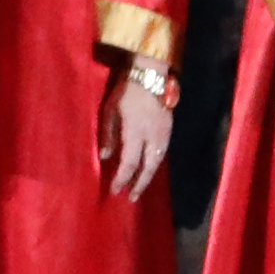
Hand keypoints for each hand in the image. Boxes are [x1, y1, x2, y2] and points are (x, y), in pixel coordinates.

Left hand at [94, 52, 178, 199]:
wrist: (151, 75)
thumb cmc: (126, 91)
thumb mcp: (110, 110)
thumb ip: (108, 134)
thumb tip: (105, 157)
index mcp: (136, 132)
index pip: (129, 163)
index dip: (122, 179)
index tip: (115, 190)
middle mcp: (152, 137)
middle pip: (148, 168)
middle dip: (139, 184)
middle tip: (132, 198)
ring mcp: (163, 134)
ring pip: (157, 162)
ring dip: (148, 176)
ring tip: (139, 186)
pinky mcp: (169, 130)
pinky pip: (162, 153)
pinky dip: (154, 164)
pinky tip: (148, 169)